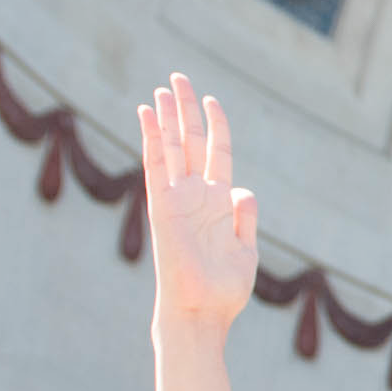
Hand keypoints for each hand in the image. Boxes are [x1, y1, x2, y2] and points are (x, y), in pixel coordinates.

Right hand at [141, 73, 258, 334]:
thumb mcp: (245, 249)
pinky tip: (145, 112)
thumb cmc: (224, 290)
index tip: (213, 100)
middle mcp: (195, 195)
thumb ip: (245, 218)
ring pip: (170, 147)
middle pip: (189, 141)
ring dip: (165, 117)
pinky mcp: (162, 206)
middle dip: (185, 110)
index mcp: (218, 202)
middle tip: (178, 78)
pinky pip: (155, 164)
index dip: (216, 125)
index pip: (216, 152)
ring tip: (162, 87)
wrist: (203, 311)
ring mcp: (177, 198)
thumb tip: (244, 191)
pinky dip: (150, 137)